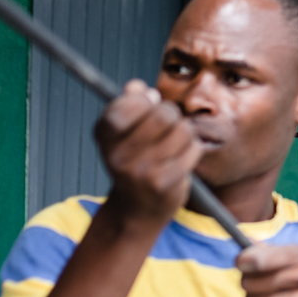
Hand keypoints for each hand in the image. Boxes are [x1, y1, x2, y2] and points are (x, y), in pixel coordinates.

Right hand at [94, 80, 203, 223]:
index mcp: (105, 135)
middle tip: (167, 124)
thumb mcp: (123, 132)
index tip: (148, 102)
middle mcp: (118, 154)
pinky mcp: (163, 183)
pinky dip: (192, 150)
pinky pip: (192, 149)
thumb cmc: (134, 161)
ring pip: (182, 129)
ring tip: (174, 143)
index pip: (126, 103)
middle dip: (171, 113)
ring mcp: (140, 171)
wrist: (136, 209)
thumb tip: (137, 87)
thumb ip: (129, 103)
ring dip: (184, 133)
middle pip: (163, 113)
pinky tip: (181, 159)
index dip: (143, 99)